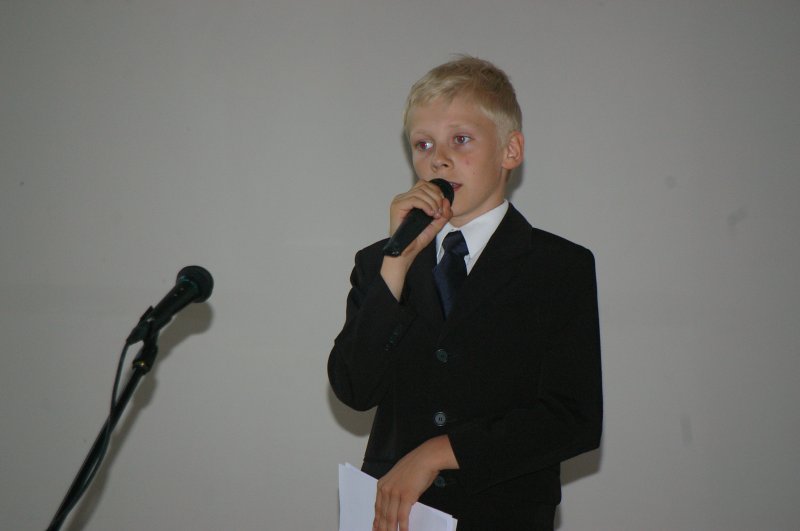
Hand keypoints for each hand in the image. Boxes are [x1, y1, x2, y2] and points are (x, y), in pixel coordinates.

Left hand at [372, 436, 457, 530]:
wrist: (425, 458)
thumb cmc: (415, 466)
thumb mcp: (398, 478)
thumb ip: (394, 491)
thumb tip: (396, 505)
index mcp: (382, 485)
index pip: (377, 508)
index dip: (377, 521)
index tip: (376, 529)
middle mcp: (386, 489)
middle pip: (382, 515)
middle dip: (382, 528)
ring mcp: (395, 493)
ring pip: (390, 518)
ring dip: (391, 530)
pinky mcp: (406, 496)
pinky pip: (402, 516)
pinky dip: (403, 526)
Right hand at [381, 181, 452, 299]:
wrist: (405, 252)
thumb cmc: (415, 240)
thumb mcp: (435, 225)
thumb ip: (443, 214)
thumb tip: (447, 201)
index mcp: (411, 200)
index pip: (425, 185)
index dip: (437, 192)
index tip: (442, 206)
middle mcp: (404, 198)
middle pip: (424, 185)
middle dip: (436, 197)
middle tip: (440, 212)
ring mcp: (399, 201)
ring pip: (420, 191)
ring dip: (432, 202)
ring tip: (435, 215)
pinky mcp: (397, 206)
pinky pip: (413, 199)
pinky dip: (425, 205)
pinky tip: (430, 214)